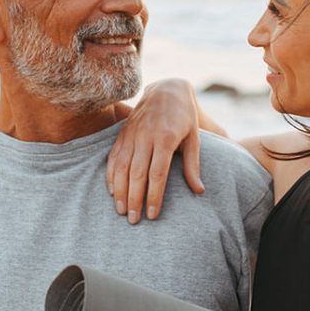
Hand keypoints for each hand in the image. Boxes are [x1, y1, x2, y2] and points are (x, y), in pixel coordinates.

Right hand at [106, 79, 203, 223]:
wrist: (166, 90)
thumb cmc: (184, 118)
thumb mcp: (194, 139)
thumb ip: (193, 165)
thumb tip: (199, 191)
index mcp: (164, 138)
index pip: (157, 173)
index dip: (154, 196)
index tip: (153, 214)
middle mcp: (145, 136)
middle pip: (137, 174)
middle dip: (135, 199)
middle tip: (134, 220)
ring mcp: (131, 134)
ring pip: (122, 167)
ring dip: (120, 191)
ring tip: (122, 211)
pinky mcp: (122, 134)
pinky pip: (113, 157)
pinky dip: (111, 175)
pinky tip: (112, 192)